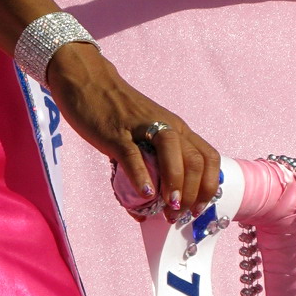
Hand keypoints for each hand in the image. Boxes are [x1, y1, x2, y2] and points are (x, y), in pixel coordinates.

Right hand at [44, 42, 220, 214]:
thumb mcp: (141, 137)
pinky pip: (133, 155)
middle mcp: (167, 126)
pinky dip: (142, 176)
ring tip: (170, 207)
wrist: (87, 80)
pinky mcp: (116, 133)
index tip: (196, 210)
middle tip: (178, 215)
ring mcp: (142, 128)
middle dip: (193, 193)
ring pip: (173, 153)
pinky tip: (145, 194)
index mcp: (177, 128)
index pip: (208, 157)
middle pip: (195, 159)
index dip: (207, 186)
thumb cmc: (115, 112)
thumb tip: (146, 208)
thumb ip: (147, 167)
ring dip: (176, 184)